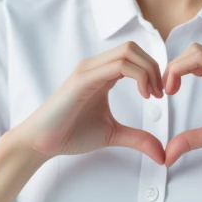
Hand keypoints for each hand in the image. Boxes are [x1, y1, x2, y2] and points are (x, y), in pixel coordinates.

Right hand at [11, 41, 166, 165]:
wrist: (40, 142)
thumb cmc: (70, 134)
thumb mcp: (113, 135)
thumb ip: (138, 139)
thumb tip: (162, 154)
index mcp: (102, 74)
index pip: (133, 56)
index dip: (153, 70)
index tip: (159, 95)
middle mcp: (94, 67)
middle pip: (133, 48)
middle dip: (154, 67)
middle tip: (159, 93)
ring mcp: (88, 71)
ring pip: (127, 52)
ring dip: (148, 70)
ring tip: (152, 95)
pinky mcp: (82, 80)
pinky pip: (117, 66)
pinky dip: (138, 76)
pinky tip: (144, 95)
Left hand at [161, 42, 201, 168]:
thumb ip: (190, 140)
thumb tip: (167, 155)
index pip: (191, 62)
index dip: (172, 73)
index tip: (162, 95)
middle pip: (191, 52)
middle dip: (170, 67)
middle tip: (160, 92)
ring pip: (196, 51)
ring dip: (174, 66)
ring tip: (167, 89)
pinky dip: (183, 67)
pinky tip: (175, 87)